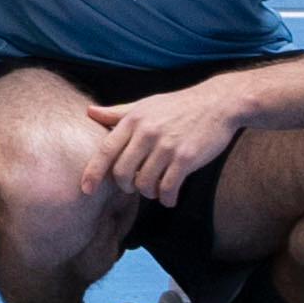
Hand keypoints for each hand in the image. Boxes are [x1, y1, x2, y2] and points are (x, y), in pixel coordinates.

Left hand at [85, 72, 251, 202]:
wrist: (217, 103)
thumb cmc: (178, 106)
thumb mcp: (145, 104)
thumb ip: (117, 112)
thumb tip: (89, 112)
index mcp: (133, 120)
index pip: (105, 151)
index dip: (93, 173)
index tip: (85, 189)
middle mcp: (146, 133)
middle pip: (122, 173)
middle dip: (126, 186)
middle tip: (134, 186)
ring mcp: (166, 146)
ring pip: (144, 183)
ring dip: (148, 193)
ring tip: (156, 189)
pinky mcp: (186, 158)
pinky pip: (168, 187)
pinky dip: (167, 198)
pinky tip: (170, 198)